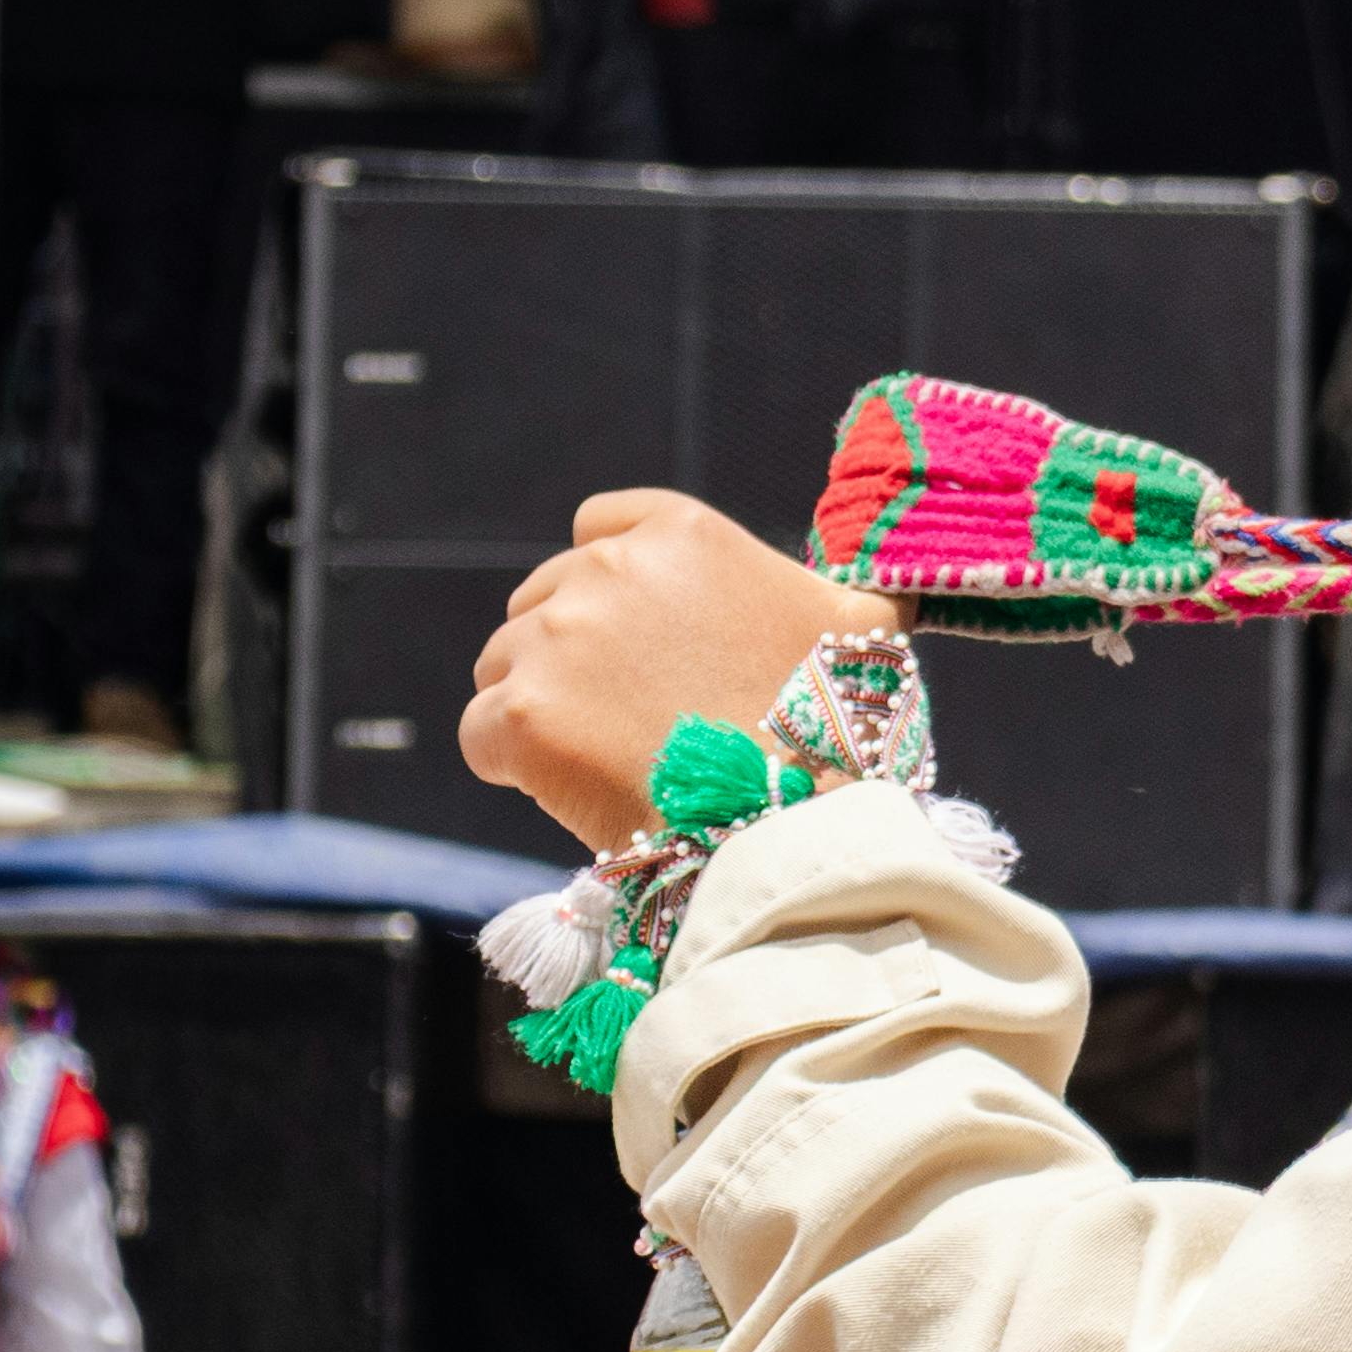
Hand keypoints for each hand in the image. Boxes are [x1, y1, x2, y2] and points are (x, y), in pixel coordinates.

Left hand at [462, 489, 902, 856]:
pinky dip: (515, 764)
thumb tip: (868, 591)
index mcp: (683, 534)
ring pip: (503, 666)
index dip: (610, 583)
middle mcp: (608, 570)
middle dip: (571, 652)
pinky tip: (574, 788)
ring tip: (607, 759)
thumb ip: (837, 586)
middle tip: (628, 717)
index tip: (636, 637)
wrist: (797, 825)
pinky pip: (482, 734)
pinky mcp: (518, 716)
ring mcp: (554, 642)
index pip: (599, 526)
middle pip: (540, 599)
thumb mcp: (864, 624)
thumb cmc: (838, 727)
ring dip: (542, 707)